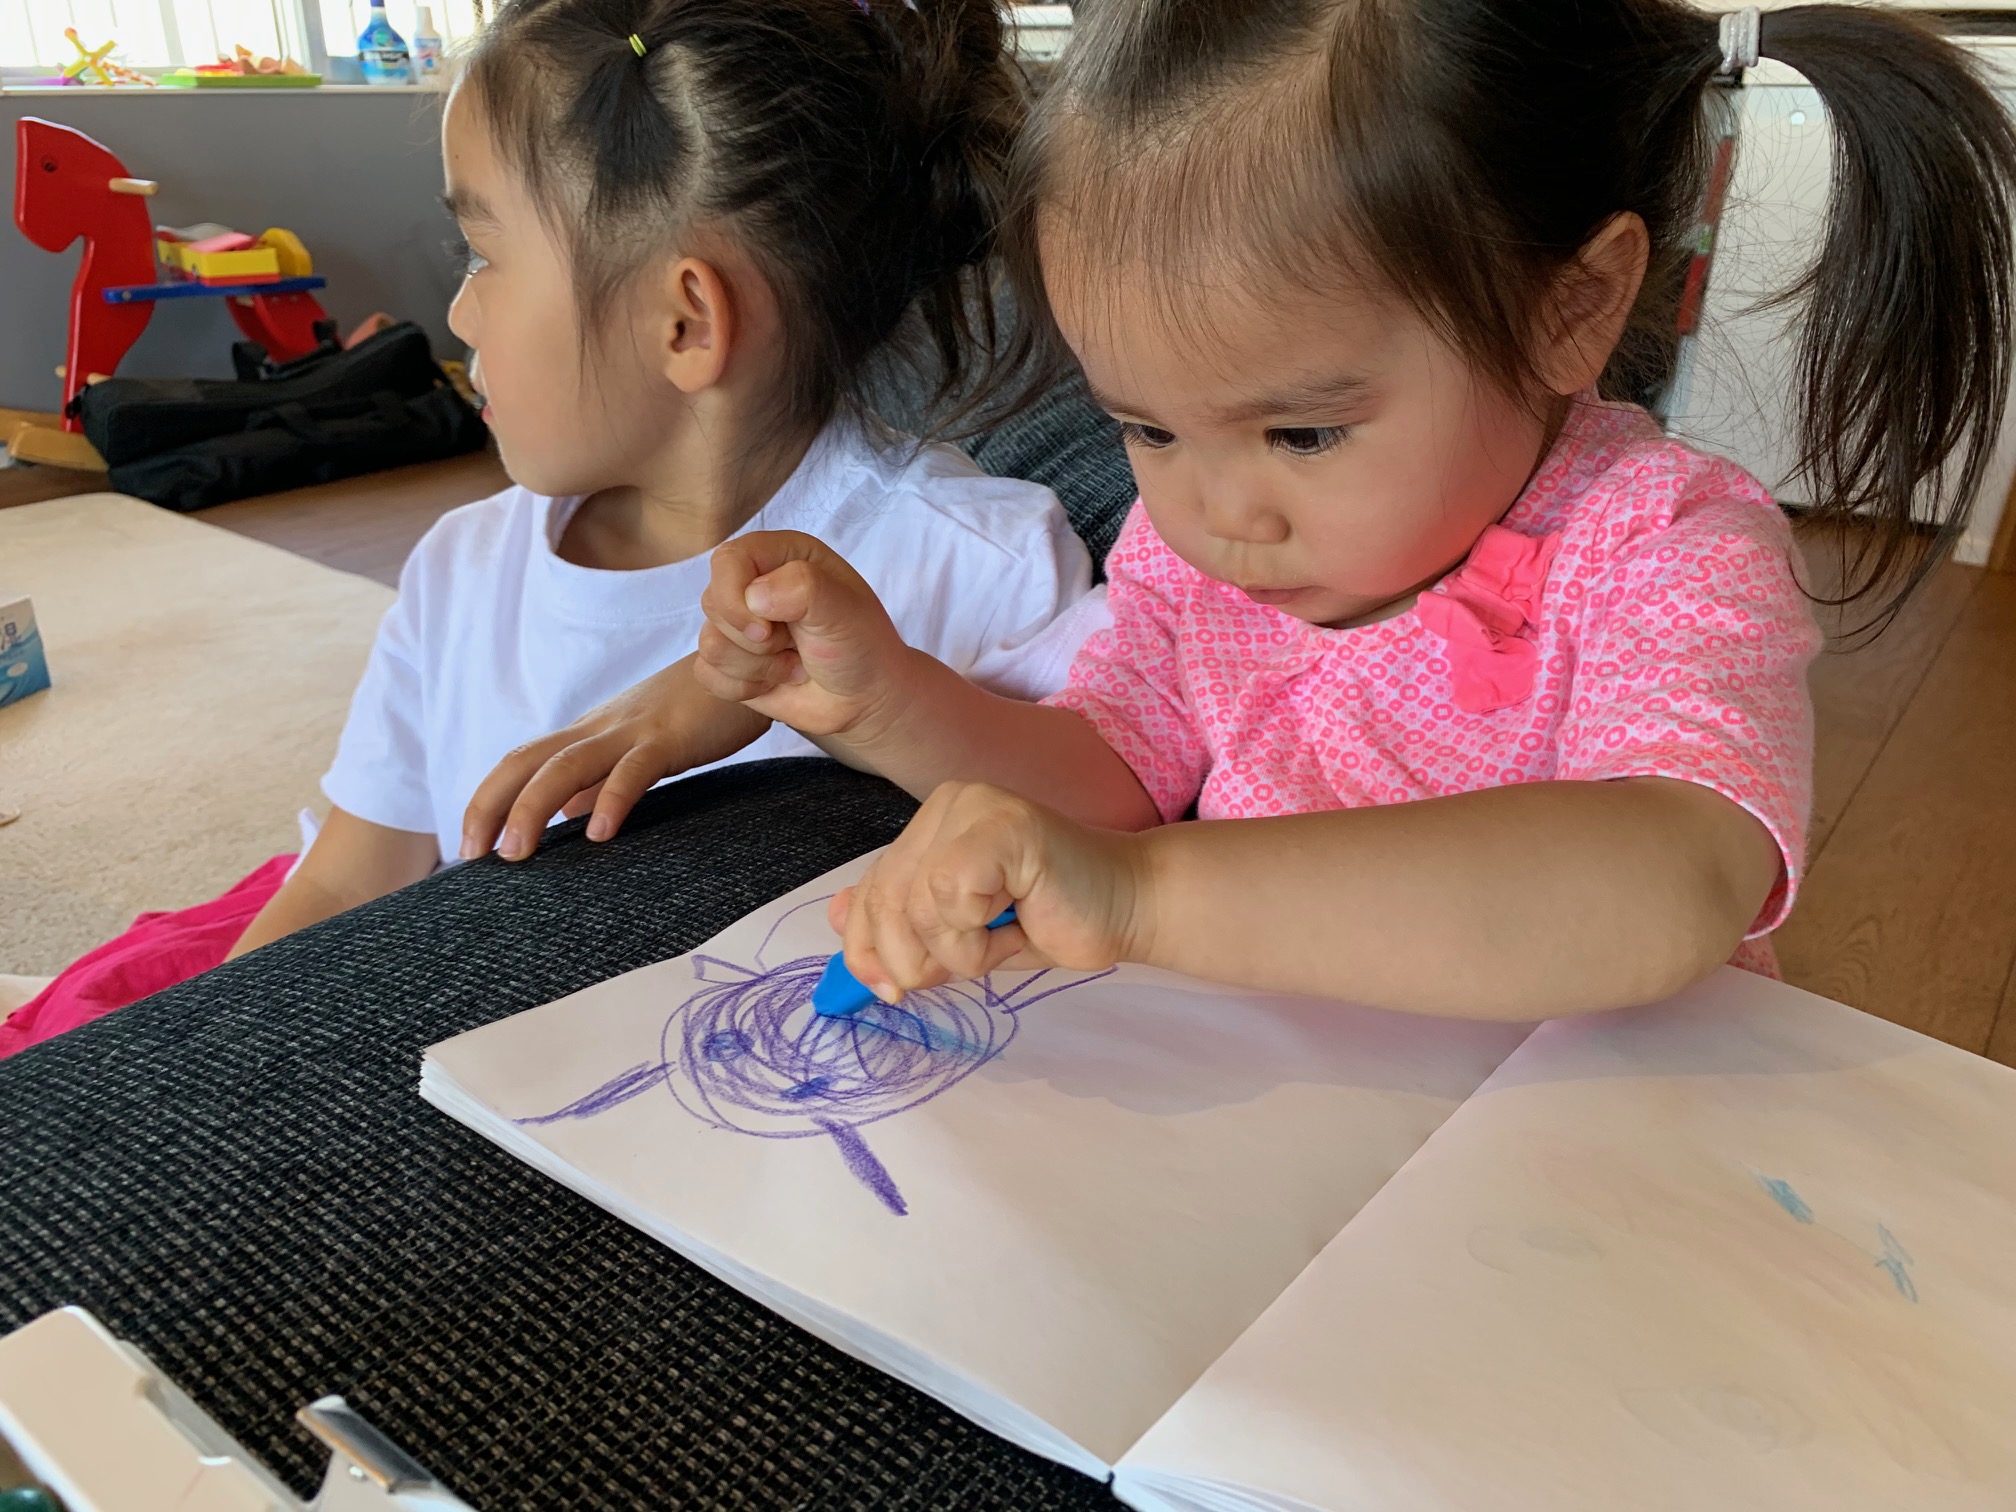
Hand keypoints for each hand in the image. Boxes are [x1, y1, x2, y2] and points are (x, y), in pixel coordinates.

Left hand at [461, 656, 768, 860]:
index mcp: (590, 733)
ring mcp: (632, 730)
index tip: (470, 846)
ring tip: (515, 854)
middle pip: (526, 761)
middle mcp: (599, 729)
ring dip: (532, 808)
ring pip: (566, 766)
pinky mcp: (670, 737)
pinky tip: (598, 834)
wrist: (747, 663)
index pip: (521, 763)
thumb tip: (569, 817)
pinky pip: (634, 769)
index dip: (488, 800)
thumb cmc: (699, 712)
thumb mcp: (643, 748)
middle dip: (489, 805)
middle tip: (470, 855)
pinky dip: (613, 799)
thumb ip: (605, 779)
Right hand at [695, 531, 912, 740]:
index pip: (728, 559)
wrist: (864, 699)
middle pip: (713, 602)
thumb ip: (803, 587)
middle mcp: (754, 584)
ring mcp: (738, 624)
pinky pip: (706, 673)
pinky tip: (775, 682)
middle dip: (756, 639)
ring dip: (758, 666)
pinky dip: (742, 687)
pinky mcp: (730, 661)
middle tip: (796, 644)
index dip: (735, 597)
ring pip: (709, 643)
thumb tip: (753, 598)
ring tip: (793, 664)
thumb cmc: (859, 646)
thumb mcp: (844, 609)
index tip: (767, 629)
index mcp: (781, 556)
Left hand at [831, 781, 1150, 1000]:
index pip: (870, 887)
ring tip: (1000, 938)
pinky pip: (950, 897)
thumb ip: (906, 924)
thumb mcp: (963, 934)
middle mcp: (949, 804)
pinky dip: (976, 937)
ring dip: (958, 951)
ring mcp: (976, 808)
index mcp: (934, 823)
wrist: (1129, 906)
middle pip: (885, 899)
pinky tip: (1015, 922)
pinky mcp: (1002, 826)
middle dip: (907, 959)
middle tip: (949, 975)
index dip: (864, 944)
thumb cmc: (1051, 920)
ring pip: (917, 906)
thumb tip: (836, 920)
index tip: (882, 989)